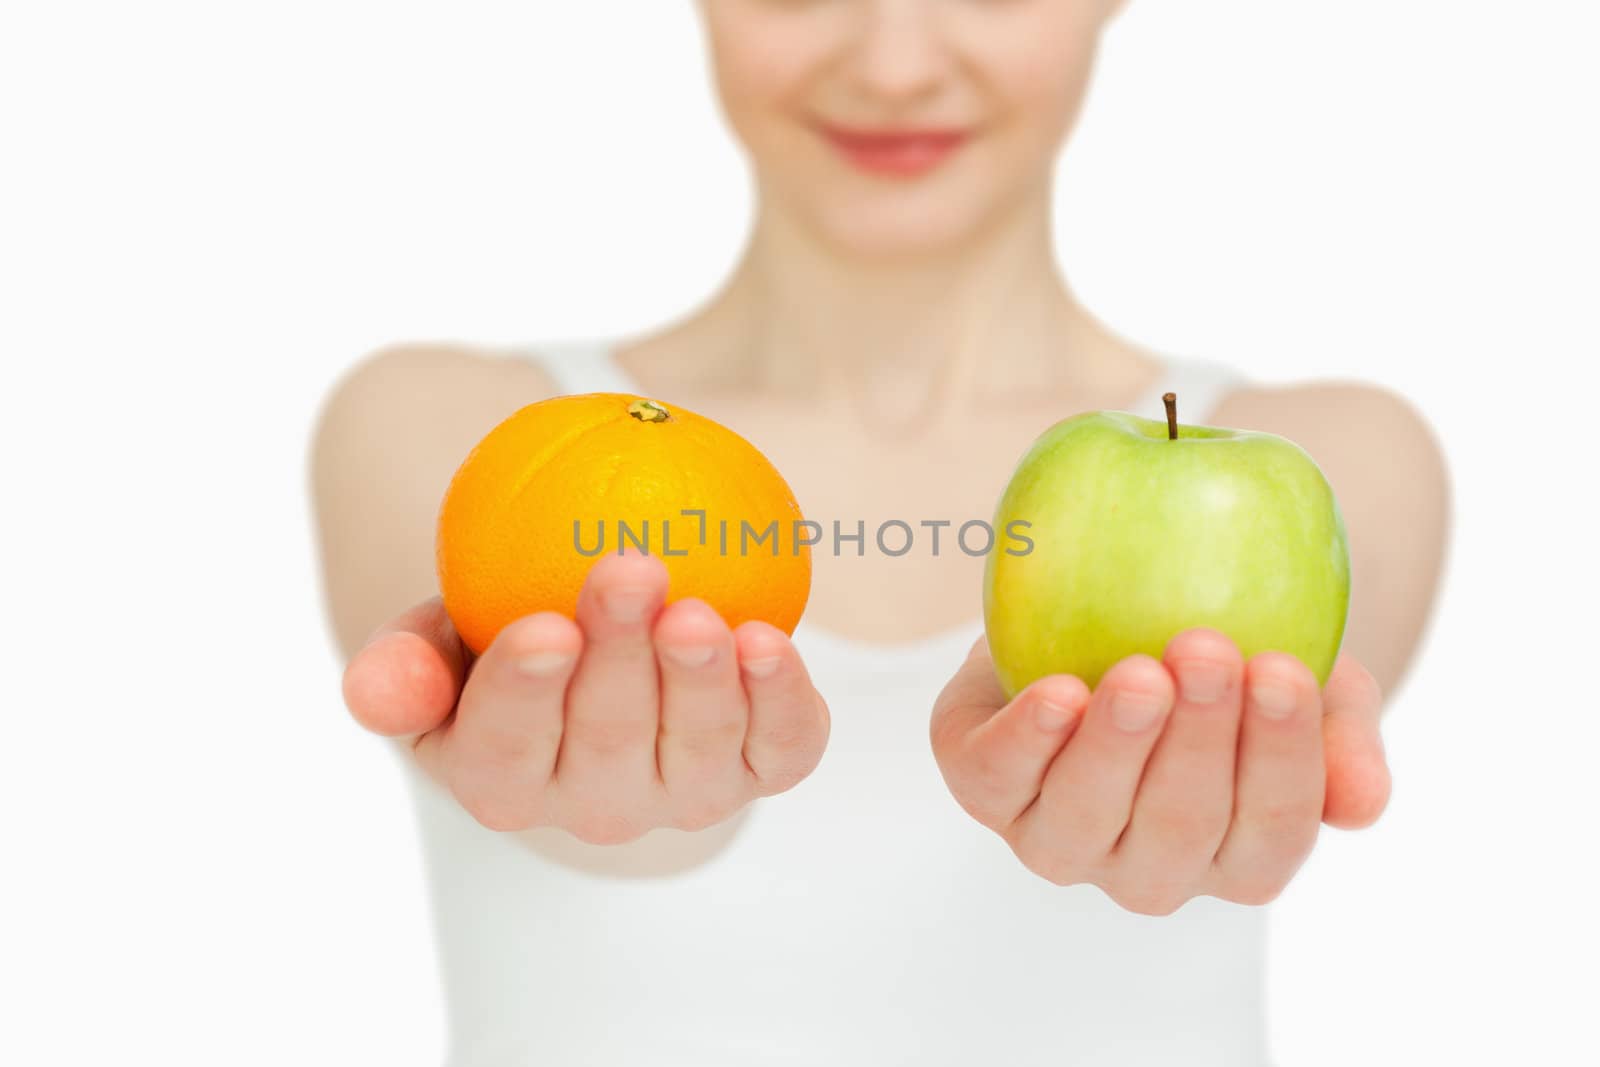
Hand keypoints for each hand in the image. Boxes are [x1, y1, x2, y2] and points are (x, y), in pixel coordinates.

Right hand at [341, 549, 829, 842]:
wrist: (600, 651)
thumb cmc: (498, 635)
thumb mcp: (434, 643)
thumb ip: (403, 670)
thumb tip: (376, 690)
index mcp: (501, 782)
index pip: (504, 747)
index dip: (524, 692)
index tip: (542, 625)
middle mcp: (594, 806)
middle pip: (608, 738)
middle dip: (621, 656)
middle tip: (630, 569)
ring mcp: (682, 794)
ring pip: (698, 750)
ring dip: (703, 681)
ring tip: (700, 612)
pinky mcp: (757, 771)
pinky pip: (782, 748)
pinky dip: (783, 702)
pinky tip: (772, 641)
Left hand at [929, 629, 1389, 914]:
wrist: (1090, 617)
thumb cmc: (1211, 664)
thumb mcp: (1298, 683)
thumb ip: (1341, 735)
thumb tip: (1363, 803)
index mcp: (1234, 858)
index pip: (1271, 834)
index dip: (1282, 760)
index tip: (1283, 670)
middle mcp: (1146, 869)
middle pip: (1179, 827)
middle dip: (1198, 740)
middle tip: (1209, 650)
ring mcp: (1059, 841)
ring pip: (1086, 816)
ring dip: (1116, 744)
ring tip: (1139, 671)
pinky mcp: (985, 790)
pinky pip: (996, 781)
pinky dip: (1026, 741)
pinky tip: (1058, 694)